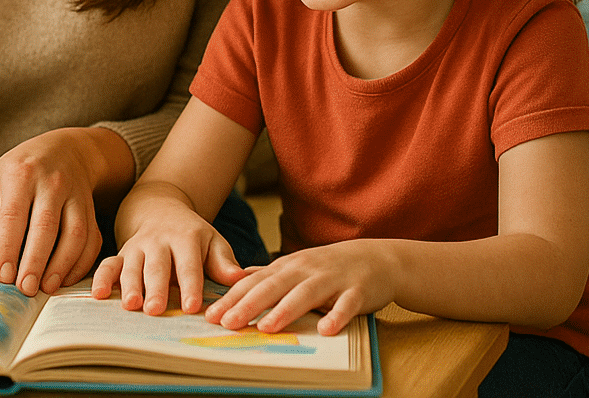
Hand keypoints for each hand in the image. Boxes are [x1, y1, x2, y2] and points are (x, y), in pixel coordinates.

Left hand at [0, 127, 132, 296]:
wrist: (66, 149)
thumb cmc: (21, 171)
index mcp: (21, 174)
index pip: (13, 215)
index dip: (8, 248)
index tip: (2, 275)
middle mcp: (52, 182)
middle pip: (46, 226)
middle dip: (35, 261)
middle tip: (24, 289)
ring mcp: (76, 194)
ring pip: (74, 234)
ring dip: (61, 265)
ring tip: (46, 288)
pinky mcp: (91, 209)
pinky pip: (91, 239)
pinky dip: (81, 263)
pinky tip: (66, 279)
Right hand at [90, 190, 246, 315]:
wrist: (159, 209)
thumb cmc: (192, 235)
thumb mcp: (212, 242)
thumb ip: (224, 262)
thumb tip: (241, 278)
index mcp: (185, 238)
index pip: (189, 264)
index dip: (191, 285)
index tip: (193, 307)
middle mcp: (158, 242)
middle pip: (157, 267)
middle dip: (156, 288)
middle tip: (155, 310)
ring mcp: (137, 247)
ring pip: (131, 266)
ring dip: (129, 286)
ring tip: (131, 305)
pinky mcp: (120, 254)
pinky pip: (108, 265)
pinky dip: (101, 278)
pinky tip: (98, 295)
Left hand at [204, 240, 395, 335]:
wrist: (377, 258)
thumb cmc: (330, 267)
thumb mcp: (297, 267)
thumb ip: (269, 275)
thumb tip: (237, 280)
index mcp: (288, 267)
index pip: (255, 282)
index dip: (232, 298)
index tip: (211, 315)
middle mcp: (307, 270)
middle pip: (274, 286)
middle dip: (250, 304)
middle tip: (228, 323)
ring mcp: (333, 279)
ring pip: (306, 294)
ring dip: (286, 310)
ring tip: (266, 327)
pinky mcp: (358, 291)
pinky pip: (347, 305)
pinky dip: (337, 316)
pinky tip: (326, 329)